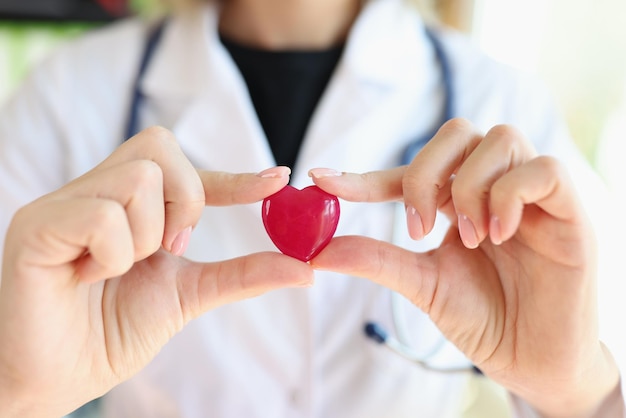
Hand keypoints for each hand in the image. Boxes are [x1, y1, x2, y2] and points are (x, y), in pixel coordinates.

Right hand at [0, 127, 312, 417]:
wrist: (58, 379)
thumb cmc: (112, 333)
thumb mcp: (189, 296)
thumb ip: (241, 274)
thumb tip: (305, 268)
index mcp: (129, 204)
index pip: (186, 169)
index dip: (234, 175)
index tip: (279, 180)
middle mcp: (95, 190)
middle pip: (161, 149)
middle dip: (185, 201)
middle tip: (166, 247)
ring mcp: (65, 203)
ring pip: (139, 177)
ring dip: (147, 236)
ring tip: (118, 269)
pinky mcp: (37, 224)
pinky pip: (103, 214)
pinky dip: (114, 253)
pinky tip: (89, 275)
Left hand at [310, 119, 619, 416]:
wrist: (531, 359)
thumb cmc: (482, 318)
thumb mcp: (421, 284)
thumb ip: (376, 260)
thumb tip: (316, 252)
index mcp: (456, 200)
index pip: (409, 170)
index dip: (365, 175)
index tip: (321, 180)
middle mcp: (492, 185)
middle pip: (456, 133)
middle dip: (425, 174)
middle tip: (417, 226)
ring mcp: (530, 192)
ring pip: (498, 139)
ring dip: (469, 187)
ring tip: (469, 238)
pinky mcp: (568, 207)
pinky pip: (542, 169)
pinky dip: (509, 195)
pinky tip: (498, 235)